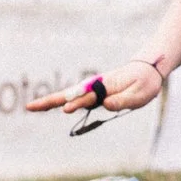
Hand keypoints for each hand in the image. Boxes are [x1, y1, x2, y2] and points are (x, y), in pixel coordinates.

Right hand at [30, 60, 163, 116]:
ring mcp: (94, 90)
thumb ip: (123, 100)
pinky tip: (52, 106)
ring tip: (33, 107)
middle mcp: (96, 87)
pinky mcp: (96, 93)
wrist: (149, 70)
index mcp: (106, 86)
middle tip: (30, 107)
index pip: (88, 97)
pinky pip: (77, 99)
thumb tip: (105, 105)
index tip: (66, 110)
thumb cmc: (145, 83)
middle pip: (69, 94)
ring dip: (51, 101)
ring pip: (69, 96)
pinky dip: (63, 101)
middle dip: (50, 101)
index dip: (76, 103)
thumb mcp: (139, 94)